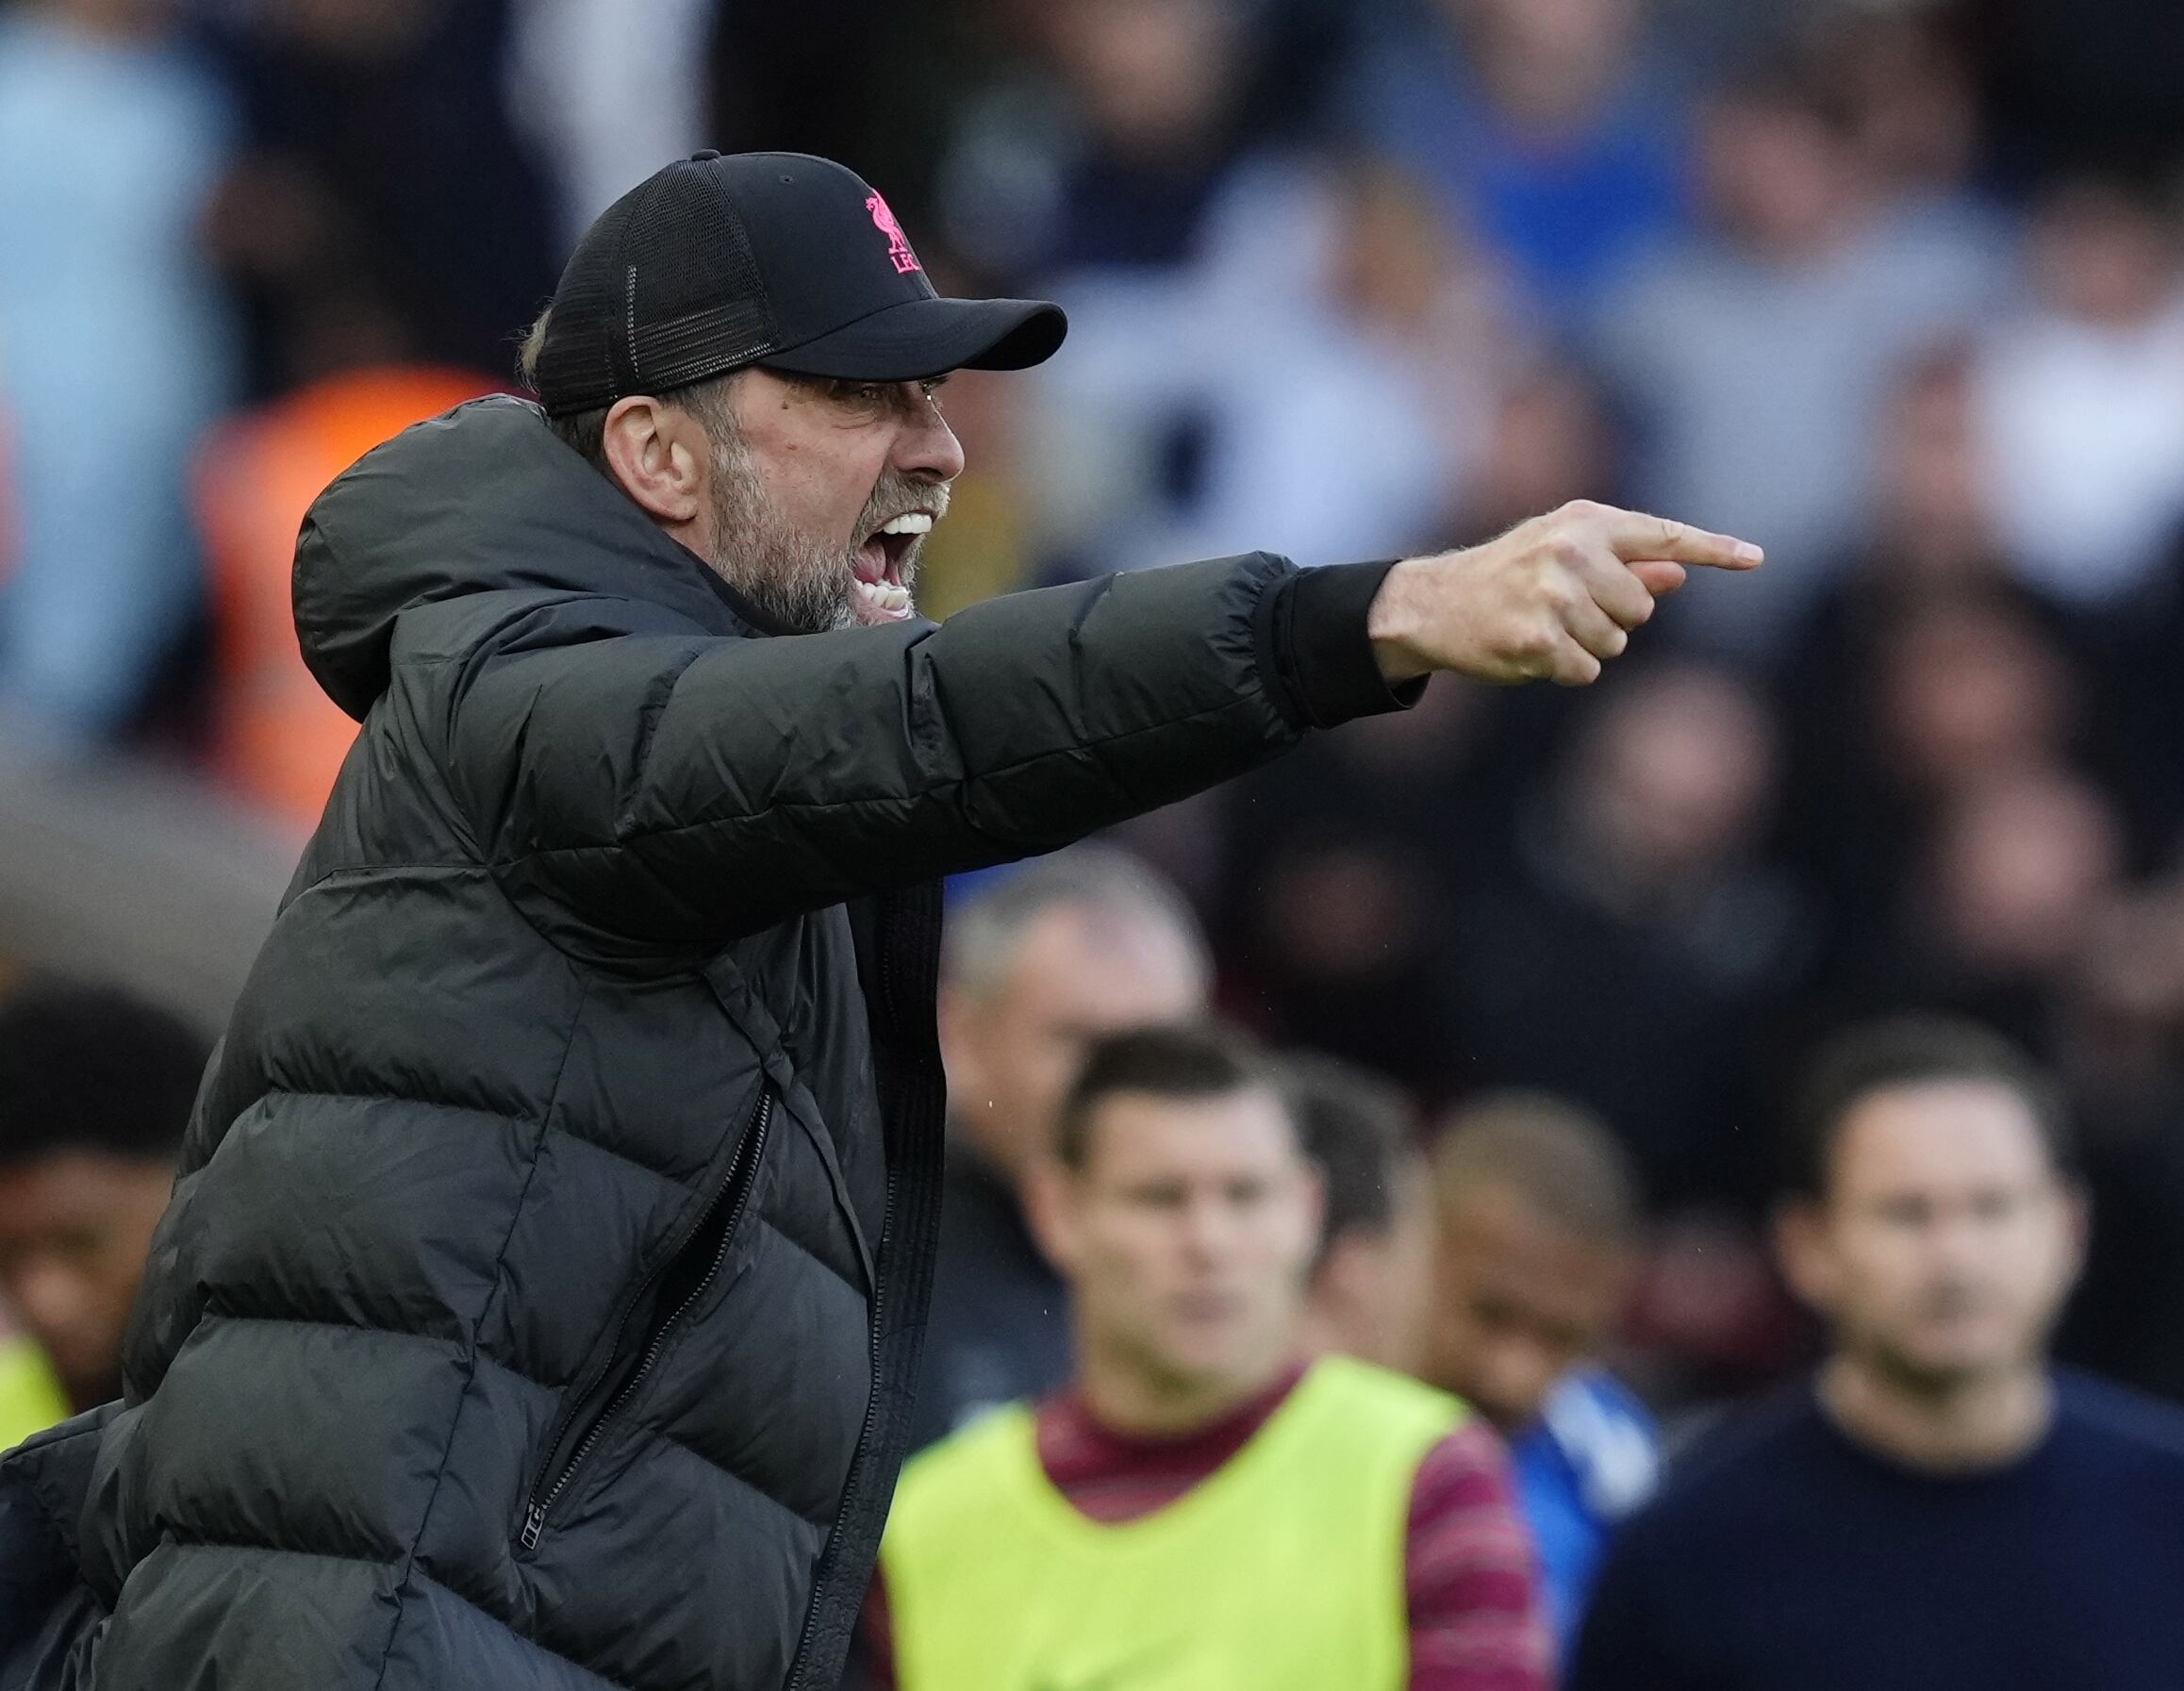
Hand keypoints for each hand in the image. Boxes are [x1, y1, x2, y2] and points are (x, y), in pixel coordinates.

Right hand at [1367, 501, 1761, 685]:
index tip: (1756, 558)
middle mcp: (1572, 551)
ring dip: (1585, 646)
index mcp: (1584, 522)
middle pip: (1641, 609)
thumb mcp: (1562, 557)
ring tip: (1541, 628)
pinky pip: (1586, 670)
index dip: (1712, 550)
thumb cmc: (1505, 577)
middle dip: (1611, 619)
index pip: (1662, 536)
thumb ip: (1622, 566)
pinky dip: (1564, 670)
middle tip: (1562, 610)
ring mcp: (1554, 595)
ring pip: (1615, 644)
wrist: (1434, 604)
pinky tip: (1529, 650)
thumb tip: (1676, 575)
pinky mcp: (1539, 638)